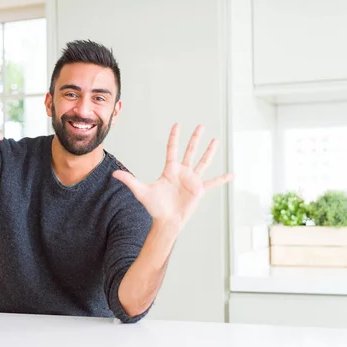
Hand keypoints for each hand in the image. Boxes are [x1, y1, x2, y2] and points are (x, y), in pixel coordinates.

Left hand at [113, 124, 233, 231]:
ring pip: (203, 162)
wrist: (166, 221)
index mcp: (170, 170)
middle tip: (200, 125)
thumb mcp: (141, 191)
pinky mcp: (200, 190)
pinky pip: (213, 183)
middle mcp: (183, 172)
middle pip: (190, 151)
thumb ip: (129, 180)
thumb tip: (114, 174)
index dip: (174, 137)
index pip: (172, 149)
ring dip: (209, 151)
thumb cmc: (154, 207)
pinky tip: (232, 174)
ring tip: (216, 140)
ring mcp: (192, 180)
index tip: (177, 125)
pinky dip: (222, 179)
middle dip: (195, 138)